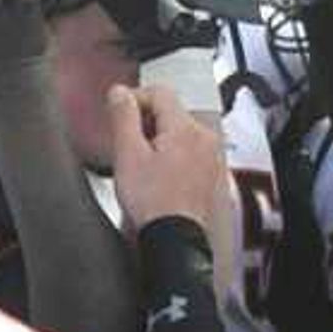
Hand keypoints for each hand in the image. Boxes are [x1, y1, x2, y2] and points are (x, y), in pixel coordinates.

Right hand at [107, 82, 229, 236]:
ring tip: (143, 166)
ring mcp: (212, 157)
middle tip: (129, 146)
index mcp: (186, 129)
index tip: (120, 114)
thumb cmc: (154, 205)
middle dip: (147, 123)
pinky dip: (174, 157)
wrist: (174, 239)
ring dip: (159, 140)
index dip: (134, 99)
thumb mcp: (127, 155)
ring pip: (181, 132)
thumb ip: (123, 116)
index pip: (159, 92)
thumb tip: (120, 93)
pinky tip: (160, 177)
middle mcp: (205, 139)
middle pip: (171, 112)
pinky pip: (190, 152)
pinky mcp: (212, 174)